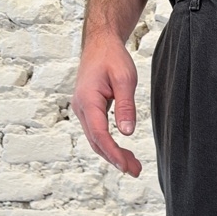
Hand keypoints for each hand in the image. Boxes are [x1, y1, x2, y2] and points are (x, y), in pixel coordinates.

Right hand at [72, 35, 142, 176]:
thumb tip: (127, 132)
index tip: (125, 166)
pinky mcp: (89, 112)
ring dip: (114, 154)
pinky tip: (124, 153)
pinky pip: (98, 133)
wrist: (100, 44)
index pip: (99, 133)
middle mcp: (81, 108)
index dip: (112, 152)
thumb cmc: (112, 57)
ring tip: (134, 166)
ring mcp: (83, 111)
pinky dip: (110, 145)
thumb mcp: (124, 78)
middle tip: (135, 171)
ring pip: (97, 140)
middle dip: (115, 158)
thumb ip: (126, 106)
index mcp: (87, 100)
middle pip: (97, 141)